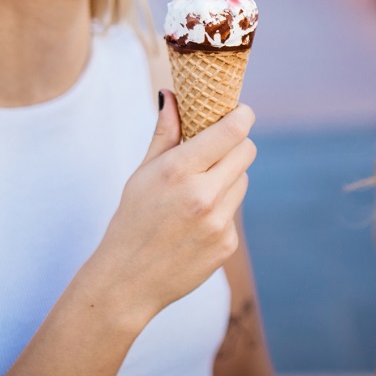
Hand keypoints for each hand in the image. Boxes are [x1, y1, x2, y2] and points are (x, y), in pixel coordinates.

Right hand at [98, 90, 255, 318]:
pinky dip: (222, 209)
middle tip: (221, 146)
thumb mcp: (142, 173)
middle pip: (247, 151)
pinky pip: (234, 211)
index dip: (242, 115)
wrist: (128, 280)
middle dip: (236, 143)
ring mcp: (218, 222)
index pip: (232, 131)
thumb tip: (171, 94)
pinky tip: (195, 222)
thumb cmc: (131, 220)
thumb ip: (165, 133)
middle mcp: (203, 195)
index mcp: (178, 171)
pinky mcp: (227, 244)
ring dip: (228, 177)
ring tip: (198, 190)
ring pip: (242, 180)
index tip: (242, 111)